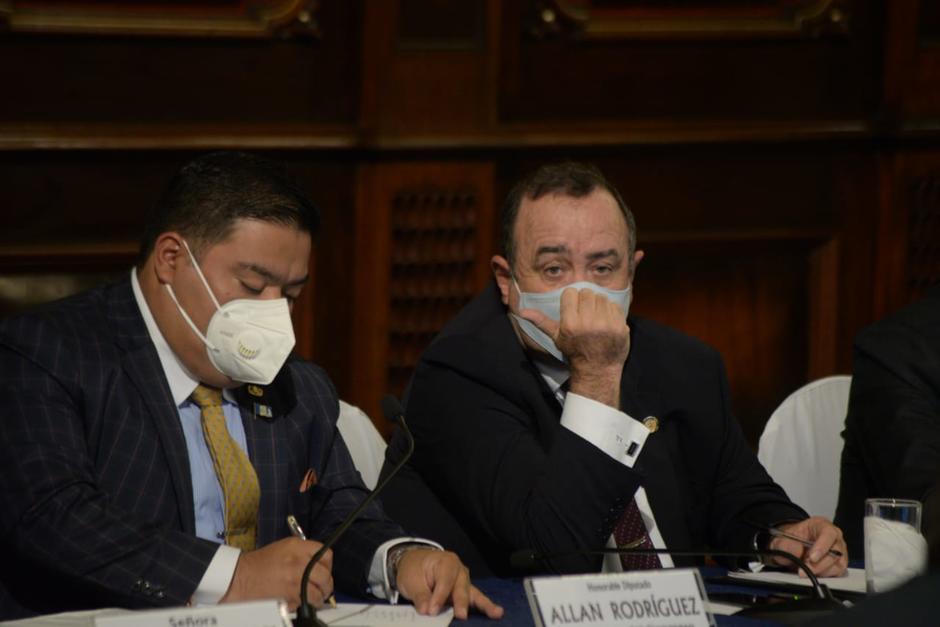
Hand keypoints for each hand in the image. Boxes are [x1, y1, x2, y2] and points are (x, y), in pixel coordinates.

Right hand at [221, 537, 332, 610]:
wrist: (241, 577)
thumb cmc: (260, 563)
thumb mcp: (284, 547)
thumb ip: (303, 552)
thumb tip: (318, 563)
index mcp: (298, 547)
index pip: (326, 554)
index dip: (328, 565)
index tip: (325, 571)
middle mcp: (299, 561)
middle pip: (325, 575)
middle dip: (326, 584)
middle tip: (323, 588)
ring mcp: (295, 580)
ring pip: (319, 592)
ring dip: (319, 597)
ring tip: (315, 598)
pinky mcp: (290, 596)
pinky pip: (306, 602)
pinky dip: (306, 604)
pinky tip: (301, 602)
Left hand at [395, 549, 503, 619]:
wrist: (415, 563)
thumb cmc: (414, 569)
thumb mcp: (411, 581)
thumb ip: (420, 596)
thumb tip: (426, 611)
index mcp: (445, 562)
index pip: (444, 581)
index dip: (439, 597)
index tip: (432, 611)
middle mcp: (459, 570)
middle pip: (461, 587)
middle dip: (460, 602)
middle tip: (460, 615)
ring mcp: (464, 580)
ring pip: (473, 593)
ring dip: (482, 605)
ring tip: (495, 613)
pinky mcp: (465, 591)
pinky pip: (476, 598)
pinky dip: (485, 606)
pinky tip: (497, 613)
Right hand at [521, 287, 628, 407]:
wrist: (597, 369)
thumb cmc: (574, 351)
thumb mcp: (556, 337)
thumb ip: (541, 322)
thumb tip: (522, 311)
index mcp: (570, 324)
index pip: (571, 293)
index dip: (571, 300)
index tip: (573, 309)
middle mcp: (588, 322)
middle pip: (586, 292)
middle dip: (585, 300)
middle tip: (585, 312)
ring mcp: (606, 324)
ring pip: (601, 296)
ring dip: (598, 304)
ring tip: (596, 316)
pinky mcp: (620, 326)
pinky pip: (614, 305)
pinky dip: (610, 310)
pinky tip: (606, 320)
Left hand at [770, 517, 847, 576]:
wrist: (790, 547)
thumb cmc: (792, 539)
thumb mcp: (783, 539)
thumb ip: (787, 545)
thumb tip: (794, 553)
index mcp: (822, 526)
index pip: (829, 534)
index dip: (822, 547)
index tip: (812, 558)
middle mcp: (834, 538)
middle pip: (836, 553)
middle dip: (819, 565)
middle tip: (804, 570)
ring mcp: (838, 553)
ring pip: (837, 566)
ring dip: (821, 572)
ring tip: (806, 571)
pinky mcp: (838, 565)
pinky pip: (836, 574)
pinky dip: (824, 576)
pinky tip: (813, 574)